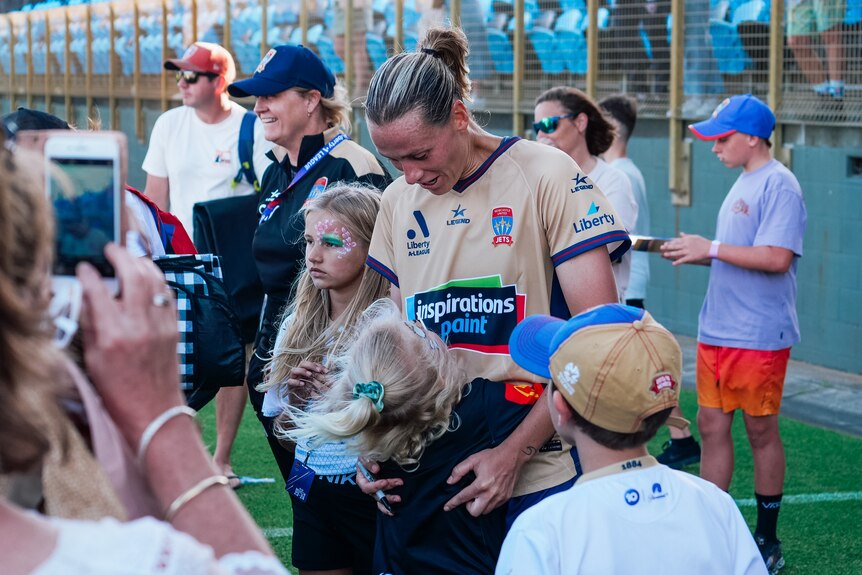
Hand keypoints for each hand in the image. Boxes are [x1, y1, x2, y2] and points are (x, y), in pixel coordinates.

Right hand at [76, 243, 182, 446]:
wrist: (155, 412)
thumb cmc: (118, 391)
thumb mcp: (92, 360)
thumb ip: (91, 325)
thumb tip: (88, 295)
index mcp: (112, 334)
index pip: (98, 289)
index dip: (89, 272)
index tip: (85, 265)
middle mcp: (138, 325)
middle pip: (132, 274)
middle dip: (121, 255)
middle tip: (111, 249)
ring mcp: (161, 325)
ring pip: (155, 280)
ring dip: (142, 263)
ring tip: (130, 257)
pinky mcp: (175, 328)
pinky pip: (167, 294)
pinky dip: (157, 281)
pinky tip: (149, 278)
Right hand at [287, 360, 327, 403]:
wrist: (301, 403)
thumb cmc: (310, 392)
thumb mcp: (318, 386)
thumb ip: (323, 382)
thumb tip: (334, 380)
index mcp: (307, 371)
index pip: (312, 363)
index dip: (319, 365)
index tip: (327, 371)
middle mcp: (299, 373)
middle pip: (302, 363)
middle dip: (311, 365)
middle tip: (318, 370)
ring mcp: (293, 379)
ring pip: (294, 370)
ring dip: (302, 371)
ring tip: (310, 375)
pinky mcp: (289, 386)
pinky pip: (290, 381)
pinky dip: (296, 382)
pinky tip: (303, 384)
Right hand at [356, 459, 402, 515]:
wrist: (371, 455)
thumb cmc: (366, 455)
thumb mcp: (364, 456)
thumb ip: (369, 462)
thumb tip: (376, 470)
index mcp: (361, 480)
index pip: (367, 487)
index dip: (375, 486)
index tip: (385, 482)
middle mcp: (368, 487)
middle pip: (375, 494)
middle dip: (386, 493)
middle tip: (398, 484)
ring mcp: (375, 490)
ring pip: (380, 499)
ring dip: (389, 499)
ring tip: (399, 499)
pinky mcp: (382, 490)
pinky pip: (384, 499)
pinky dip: (388, 505)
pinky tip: (394, 511)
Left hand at [444, 444, 520, 516]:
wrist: (512, 456)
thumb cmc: (492, 457)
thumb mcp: (473, 460)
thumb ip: (459, 470)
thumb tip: (450, 481)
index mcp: (481, 484)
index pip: (463, 498)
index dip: (453, 503)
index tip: (446, 507)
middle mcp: (490, 494)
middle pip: (475, 512)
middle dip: (469, 506)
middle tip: (469, 496)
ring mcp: (500, 497)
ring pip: (485, 511)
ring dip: (479, 505)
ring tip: (479, 494)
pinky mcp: (506, 498)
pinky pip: (494, 507)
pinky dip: (488, 503)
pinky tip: (488, 493)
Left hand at [660, 232, 711, 265]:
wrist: (710, 248)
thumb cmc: (702, 242)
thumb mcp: (694, 237)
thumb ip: (686, 236)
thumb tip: (680, 233)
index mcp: (687, 240)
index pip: (676, 241)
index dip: (670, 242)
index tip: (664, 243)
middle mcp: (686, 245)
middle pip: (675, 246)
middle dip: (667, 247)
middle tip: (661, 247)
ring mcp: (688, 251)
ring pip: (677, 253)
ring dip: (670, 254)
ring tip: (664, 255)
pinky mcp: (691, 257)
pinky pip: (683, 260)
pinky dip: (678, 262)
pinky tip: (673, 264)